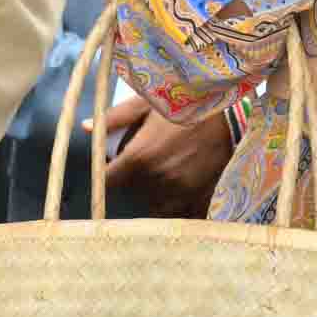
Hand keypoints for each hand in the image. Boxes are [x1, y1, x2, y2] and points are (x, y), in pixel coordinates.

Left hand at [93, 94, 235, 217]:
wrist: (231, 112)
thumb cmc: (186, 103)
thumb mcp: (148, 103)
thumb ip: (114, 119)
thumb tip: (85, 128)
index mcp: (139, 157)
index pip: (107, 181)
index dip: (106, 176)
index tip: (110, 170)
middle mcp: (157, 179)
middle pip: (131, 194)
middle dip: (132, 182)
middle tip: (143, 163)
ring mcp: (179, 191)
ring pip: (153, 205)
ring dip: (152, 195)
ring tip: (163, 174)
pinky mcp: (199, 197)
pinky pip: (180, 213)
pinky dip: (177, 205)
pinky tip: (180, 190)